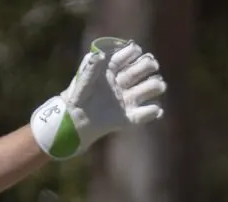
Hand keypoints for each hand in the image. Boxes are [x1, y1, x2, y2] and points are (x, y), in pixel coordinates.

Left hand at [31, 38, 165, 159]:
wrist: (71, 123)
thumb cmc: (75, 99)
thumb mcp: (82, 82)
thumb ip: (91, 68)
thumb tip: (100, 54)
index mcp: (111, 71)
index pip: (129, 55)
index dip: (135, 52)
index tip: (136, 52)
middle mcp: (121, 83)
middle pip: (143, 69)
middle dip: (150, 65)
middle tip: (151, 66)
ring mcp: (125, 100)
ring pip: (149, 89)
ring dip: (156, 86)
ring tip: (156, 86)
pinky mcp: (125, 118)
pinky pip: (143, 115)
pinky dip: (151, 112)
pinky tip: (154, 110)